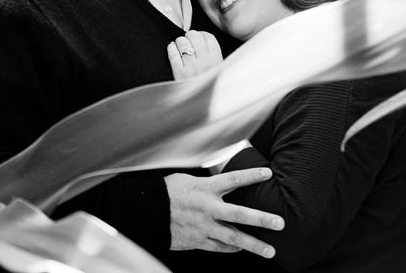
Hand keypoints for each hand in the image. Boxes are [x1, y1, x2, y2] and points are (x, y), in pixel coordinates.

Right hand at [165, 168, 284, 256]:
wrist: (146, 211)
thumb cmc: (165, 192)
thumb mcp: (185, 179)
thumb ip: (205, 182)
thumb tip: (218, 180)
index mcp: (204, 188)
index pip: (233, 179)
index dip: (251, 175)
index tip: (268, 173)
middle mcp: (207, 208)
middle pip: (239, 214)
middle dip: (261, 219)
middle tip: (280, 224)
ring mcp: (203, 227)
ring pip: (233, 238)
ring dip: (254, 245)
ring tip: (270, 251)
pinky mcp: (196, 241)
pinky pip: (218, 247)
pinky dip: (231, 249)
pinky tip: (240, 249)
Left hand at [167, 30, 222, 80]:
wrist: (199, 106)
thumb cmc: (208, 85)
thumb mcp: (218, 71)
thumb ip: (213, 55)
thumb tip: (201, 37)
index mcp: (217, 61)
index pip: (209, 37)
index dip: (201, 34)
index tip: (198, 37)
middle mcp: (205, 63)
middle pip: (195, 37)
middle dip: (189, 35)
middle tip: (187, 40)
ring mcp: (191, 68)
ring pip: (182, 43)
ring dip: (179, 41)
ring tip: (179, 46)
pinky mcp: (179, 73)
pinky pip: (172, 53)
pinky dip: (171, 48)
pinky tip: (172, 48)